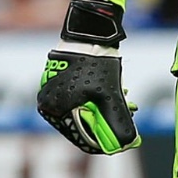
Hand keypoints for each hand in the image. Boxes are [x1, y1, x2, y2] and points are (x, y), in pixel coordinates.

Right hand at [36, 0, 140, 154]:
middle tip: (127, 119)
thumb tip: (130, 143)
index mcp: (53, 109)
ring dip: (106, 109)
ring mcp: (52, 91)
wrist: (89, 34)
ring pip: (84, 110)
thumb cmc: (96, 64)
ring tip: (127, 102)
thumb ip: (118, 122)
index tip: (121, 142)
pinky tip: (117, 92)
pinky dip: (97, 98)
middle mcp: (48, 102)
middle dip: (107, 122)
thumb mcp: (110, 96)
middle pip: (82, 124)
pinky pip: (80, 97)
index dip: (103, 142)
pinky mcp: (60, 81)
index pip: (79, 137)